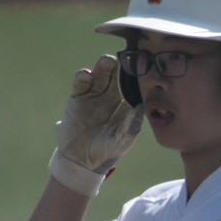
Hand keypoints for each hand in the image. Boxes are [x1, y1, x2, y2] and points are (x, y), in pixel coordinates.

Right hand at [50, 54, 143, 196]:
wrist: (80, 160)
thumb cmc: (106, 152)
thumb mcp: (120, 142)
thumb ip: (130, 127)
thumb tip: (141, 110)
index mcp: (126, 105)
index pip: (133, 87)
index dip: (136, 78)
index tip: (141, 68)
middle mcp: (112, 96)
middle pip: (117, 76)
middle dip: (120, 67)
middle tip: (123, 60)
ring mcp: (95, 94)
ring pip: (100, 75)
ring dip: (103, 66)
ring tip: (106, 62)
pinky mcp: (78, 97)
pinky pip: (81, 83)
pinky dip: (83, 77)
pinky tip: (86, 75)